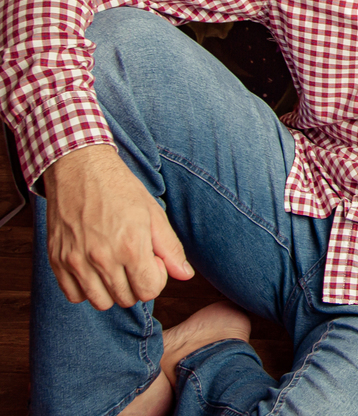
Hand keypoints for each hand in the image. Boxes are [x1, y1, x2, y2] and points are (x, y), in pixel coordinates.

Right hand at [43, 145, 192, 309]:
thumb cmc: (120, 189)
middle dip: (136, 283)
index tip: (152, 260)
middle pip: (126, 299)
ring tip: (115, 265)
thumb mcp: (154, 214)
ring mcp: (76, 261)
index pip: (149, 291)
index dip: (155, 278)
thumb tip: (185, 275)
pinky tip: (94, 268)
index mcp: (130, 246)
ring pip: (100, 302)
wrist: (80, 169)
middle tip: (134, 260)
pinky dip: (86, 288)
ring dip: (112, 290)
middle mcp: (102, 258)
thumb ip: (171, 248)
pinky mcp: (57, 260)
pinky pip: (74, 295)